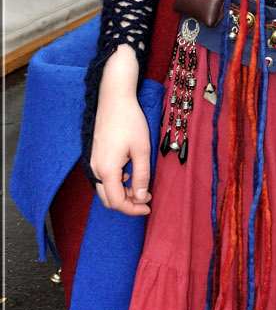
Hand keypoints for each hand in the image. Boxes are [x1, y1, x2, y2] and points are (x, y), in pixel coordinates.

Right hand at [90, 47, 151, 215]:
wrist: (113, 99)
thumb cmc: (130, 122)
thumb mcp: (141, 150)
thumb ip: (141, 176)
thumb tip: (141, 198)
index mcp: (106, 170)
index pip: (117, 202)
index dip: (133, 209)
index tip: (148, 207)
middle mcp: (95, 169)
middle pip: (108, 199)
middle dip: (127, 204)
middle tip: (146, 199)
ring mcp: (93, 163)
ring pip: (105, 189)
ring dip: (123, 193)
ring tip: (142, 186)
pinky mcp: (95, 156)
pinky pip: (103, 178)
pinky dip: (117, 183)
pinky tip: (131, 174)